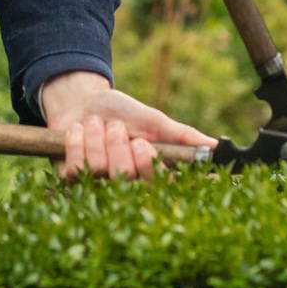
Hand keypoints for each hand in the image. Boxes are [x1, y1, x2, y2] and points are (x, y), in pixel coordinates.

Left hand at [39, 69, 217, 180]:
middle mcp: (126, 186)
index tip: (143, 143)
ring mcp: (97, 185)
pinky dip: (77, 140)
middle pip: (126, 177)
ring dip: (98, 137)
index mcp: (149, 174)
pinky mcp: (71, 179)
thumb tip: (214, 145)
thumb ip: (180, 135)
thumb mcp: (153, 120)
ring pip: (100, 169)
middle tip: (117, 127)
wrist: (84, 100)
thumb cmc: (123, 112)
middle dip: (119, 144)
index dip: (148, 167)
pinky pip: (76, 166)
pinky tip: (78, 130)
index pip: (158, 187)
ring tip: (98, 124)